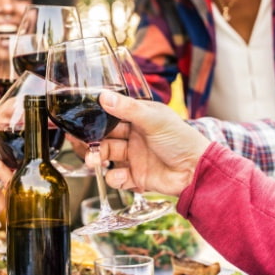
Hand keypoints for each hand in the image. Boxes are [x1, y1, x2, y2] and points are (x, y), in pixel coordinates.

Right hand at [88, 90, 210, 196]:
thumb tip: (103, 96)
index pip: (111, 115)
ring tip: (94, 162)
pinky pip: (117, 177)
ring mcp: (134, 156)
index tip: (78, 120)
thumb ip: (128, 109)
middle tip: (81, 143)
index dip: (95, 117)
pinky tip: (122, 176)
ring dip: (97, 158)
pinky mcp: (136, 176)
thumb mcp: (154, 119)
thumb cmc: (181, 139)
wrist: (196, 171)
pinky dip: (115, 178)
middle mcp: (134, 136)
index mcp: (139, 118)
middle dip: (91, 140)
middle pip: (104, 136)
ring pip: (107, 156)